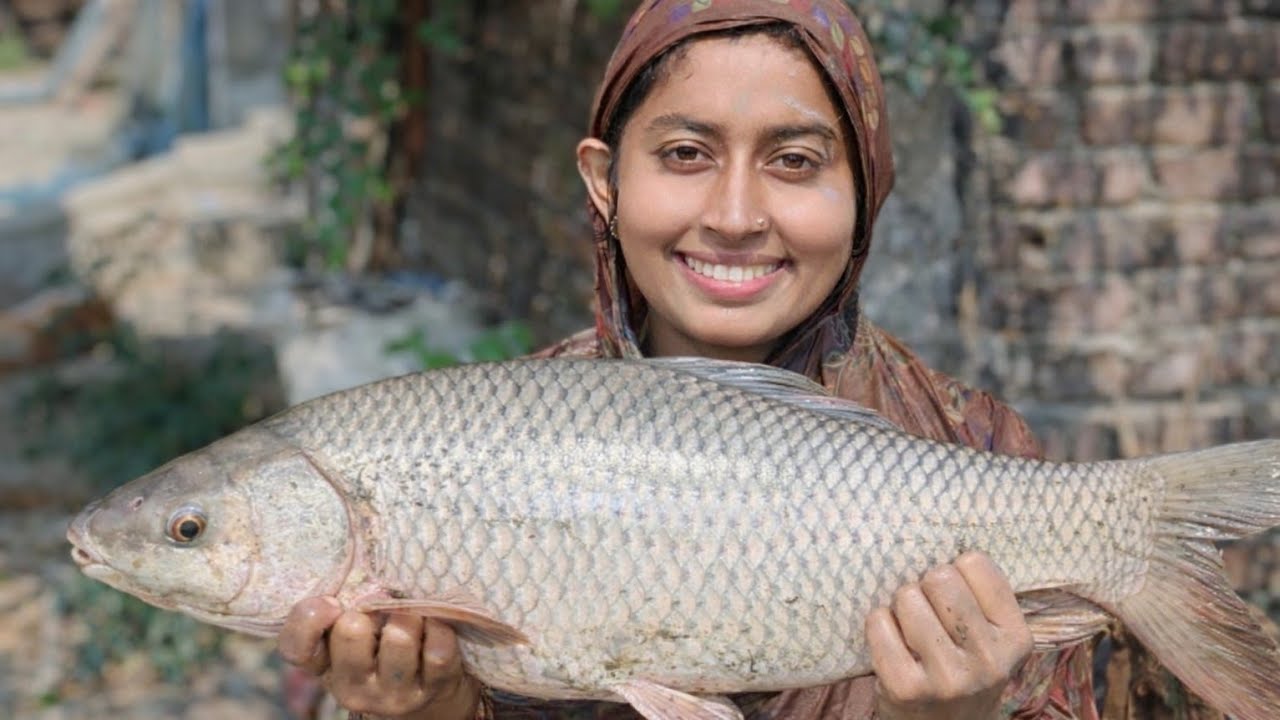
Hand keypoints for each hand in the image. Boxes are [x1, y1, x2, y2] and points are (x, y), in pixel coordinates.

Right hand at [277, 597, 481, 719]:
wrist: (427, 695)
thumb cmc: (381, 651)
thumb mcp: (352, 635)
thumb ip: (341, 610)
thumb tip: (357, 577)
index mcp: (325, 667)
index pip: (296, 647)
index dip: (310, 618)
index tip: (331, 602)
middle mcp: (354, 687)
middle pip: (351, 631)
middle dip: (370, 607)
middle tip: (382, 605)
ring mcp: (395, 693)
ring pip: (399, 637)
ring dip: (409, 615)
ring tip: (411, 617)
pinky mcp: (435, 688)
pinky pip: (438, 648)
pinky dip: (439, 627)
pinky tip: (434, 627)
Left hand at [865, 552, 1032, 719]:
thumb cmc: (961, 670)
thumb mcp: (989, 638)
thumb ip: (979, 596)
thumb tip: (941, 530)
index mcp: (1016, 637)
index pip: (975, 562)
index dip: (955, 571)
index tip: (953, 595)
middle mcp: (989, 660)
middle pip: (939, 577)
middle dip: (924, 587)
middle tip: (926, 613)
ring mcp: (949, 678)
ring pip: (908, 596)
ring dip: (900, 606)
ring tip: (909, 631)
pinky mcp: (907, 688)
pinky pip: (878, 622)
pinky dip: (878, 625)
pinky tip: (891, 643)